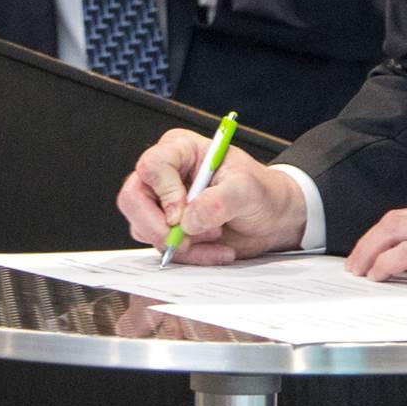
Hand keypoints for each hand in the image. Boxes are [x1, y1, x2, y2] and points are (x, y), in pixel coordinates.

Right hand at [116, 127, 308, 265]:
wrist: (273, 217)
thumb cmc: (262, 192)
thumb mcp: (248, 190)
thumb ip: (219, 201)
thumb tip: (188, 220)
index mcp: (182, 149)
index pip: (152, 166)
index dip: (164, 193)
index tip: (183, 214)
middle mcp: (166, 174)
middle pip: (133, 198)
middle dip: (157, 226)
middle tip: (186, 239)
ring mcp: (163, 203)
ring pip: (143, 228)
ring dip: (180, 244)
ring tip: (215, 238)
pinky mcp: (167, 228)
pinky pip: (160, 247)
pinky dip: (187, 256)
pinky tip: (213, 249)